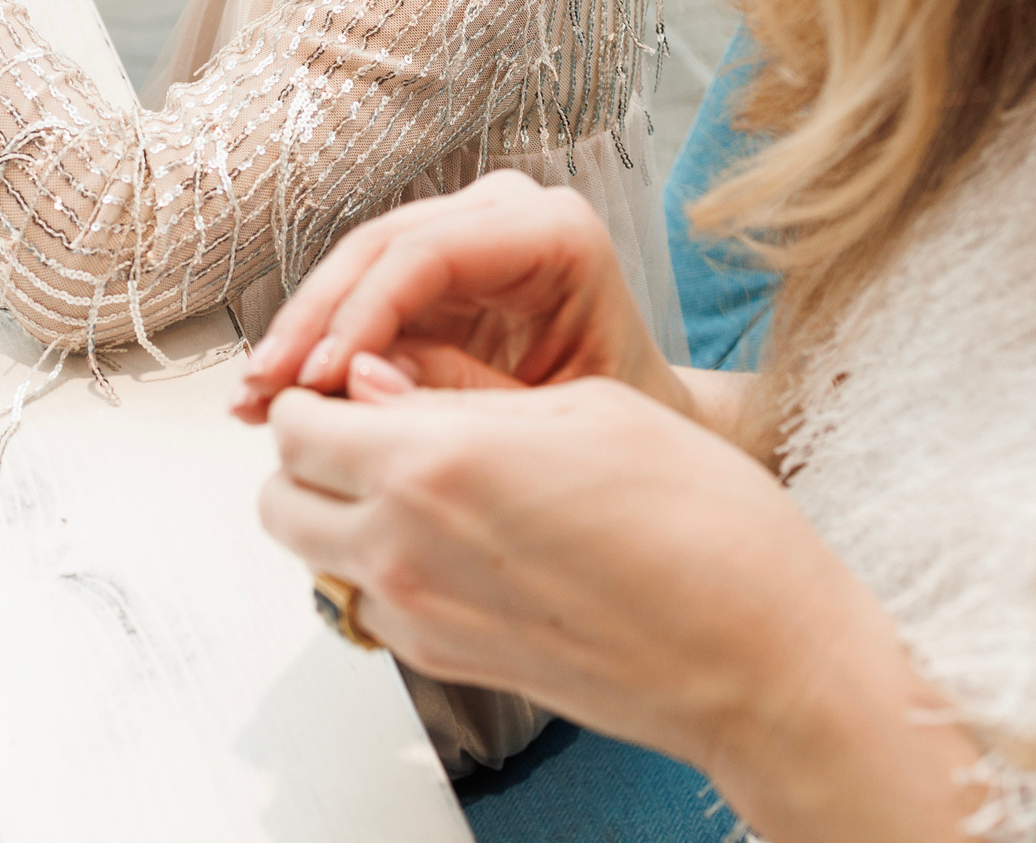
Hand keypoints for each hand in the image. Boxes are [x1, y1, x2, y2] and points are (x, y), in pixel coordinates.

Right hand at [233, 169, 689, 423]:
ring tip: (252, 398)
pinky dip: (318, 345)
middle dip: (314, 321)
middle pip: (380, 250)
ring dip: (302, 334)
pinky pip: (360, 297)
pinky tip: (274, 391)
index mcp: (554, 232)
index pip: (429, 253)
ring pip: (357, 270)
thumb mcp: (549, 414)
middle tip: (263, 386)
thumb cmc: (620, 418)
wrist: (643, 425)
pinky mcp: (432, 271)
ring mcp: (464, 234)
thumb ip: (458, 393)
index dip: (361, 312)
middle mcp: (504, 213)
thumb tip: (356, 385)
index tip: (318, 376)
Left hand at [260, 367, 982, 842]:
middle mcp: (406, 547)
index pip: (298, 419)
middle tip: (362, 422)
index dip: (318, 387)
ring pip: (312, 558)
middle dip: (306, 453)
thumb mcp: (582, 408)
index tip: (352, 372)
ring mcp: (421, 617)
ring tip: (403, 481)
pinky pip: (365, 608)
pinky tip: (446, 540)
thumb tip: (379, 376)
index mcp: (433, 463)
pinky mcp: (446, 662)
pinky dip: (374, 570)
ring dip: (331, 514)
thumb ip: (459, 388)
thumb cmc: (702, 527)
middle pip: (278, 495)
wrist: (757, 655)